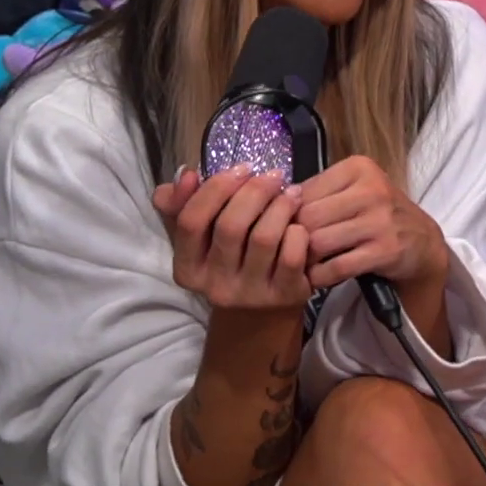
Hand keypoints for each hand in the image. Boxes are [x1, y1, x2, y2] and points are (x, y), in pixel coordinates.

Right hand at [153, 165, 313, 310]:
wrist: (261, 317)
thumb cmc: (231, 263)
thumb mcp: (204, 240)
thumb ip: (185, 207)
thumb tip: (187, 175)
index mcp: (188, 268)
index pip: (191, 221)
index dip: (215, 188)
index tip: (243, 168)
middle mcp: (214, 285)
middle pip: (230, 226)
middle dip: (255, 192)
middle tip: (274, 176)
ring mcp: (250, 293)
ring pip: (264, 238)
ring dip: (280, 207)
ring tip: (292, 193)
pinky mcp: (284, 296)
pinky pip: (292, 256)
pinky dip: (298, 233)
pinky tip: (300, 224)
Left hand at [294, 155, 446, 288]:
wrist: (421, 241)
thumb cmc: (378, 214)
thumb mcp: (354, 192)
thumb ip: (317, 194)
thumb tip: (272, 204)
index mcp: (359, 168)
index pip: (302, 191)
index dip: (288, 214)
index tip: (288, 228)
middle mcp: (372, 189)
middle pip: (307, 217)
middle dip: (295, 238)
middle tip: (291, 251)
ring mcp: (380, 220)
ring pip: (318, 242)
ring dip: (306, 260)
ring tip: (304, 264)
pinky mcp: (385, 250)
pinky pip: (336, 267)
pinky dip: (321, 277)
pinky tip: (319, 277)